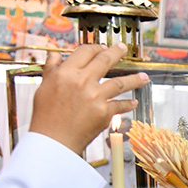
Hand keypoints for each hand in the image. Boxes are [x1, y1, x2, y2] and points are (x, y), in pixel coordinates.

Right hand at [29, 44, 146, 154]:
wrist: (53, 140)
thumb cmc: (46, 116)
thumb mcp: (43, 87)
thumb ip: (52, 68)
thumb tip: (54, 53)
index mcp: (66, 73)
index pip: (85, 51)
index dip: (95, 47)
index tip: (101, 48)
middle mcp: (83, 81)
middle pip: (105, 60)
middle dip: (116, 52)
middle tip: (123, 48)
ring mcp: (96, 97)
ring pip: (120, 82)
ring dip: (135, 79)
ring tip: (144, 77)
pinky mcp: (104, 112)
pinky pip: (120, 105)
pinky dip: (128, 104)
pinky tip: (134, 102)